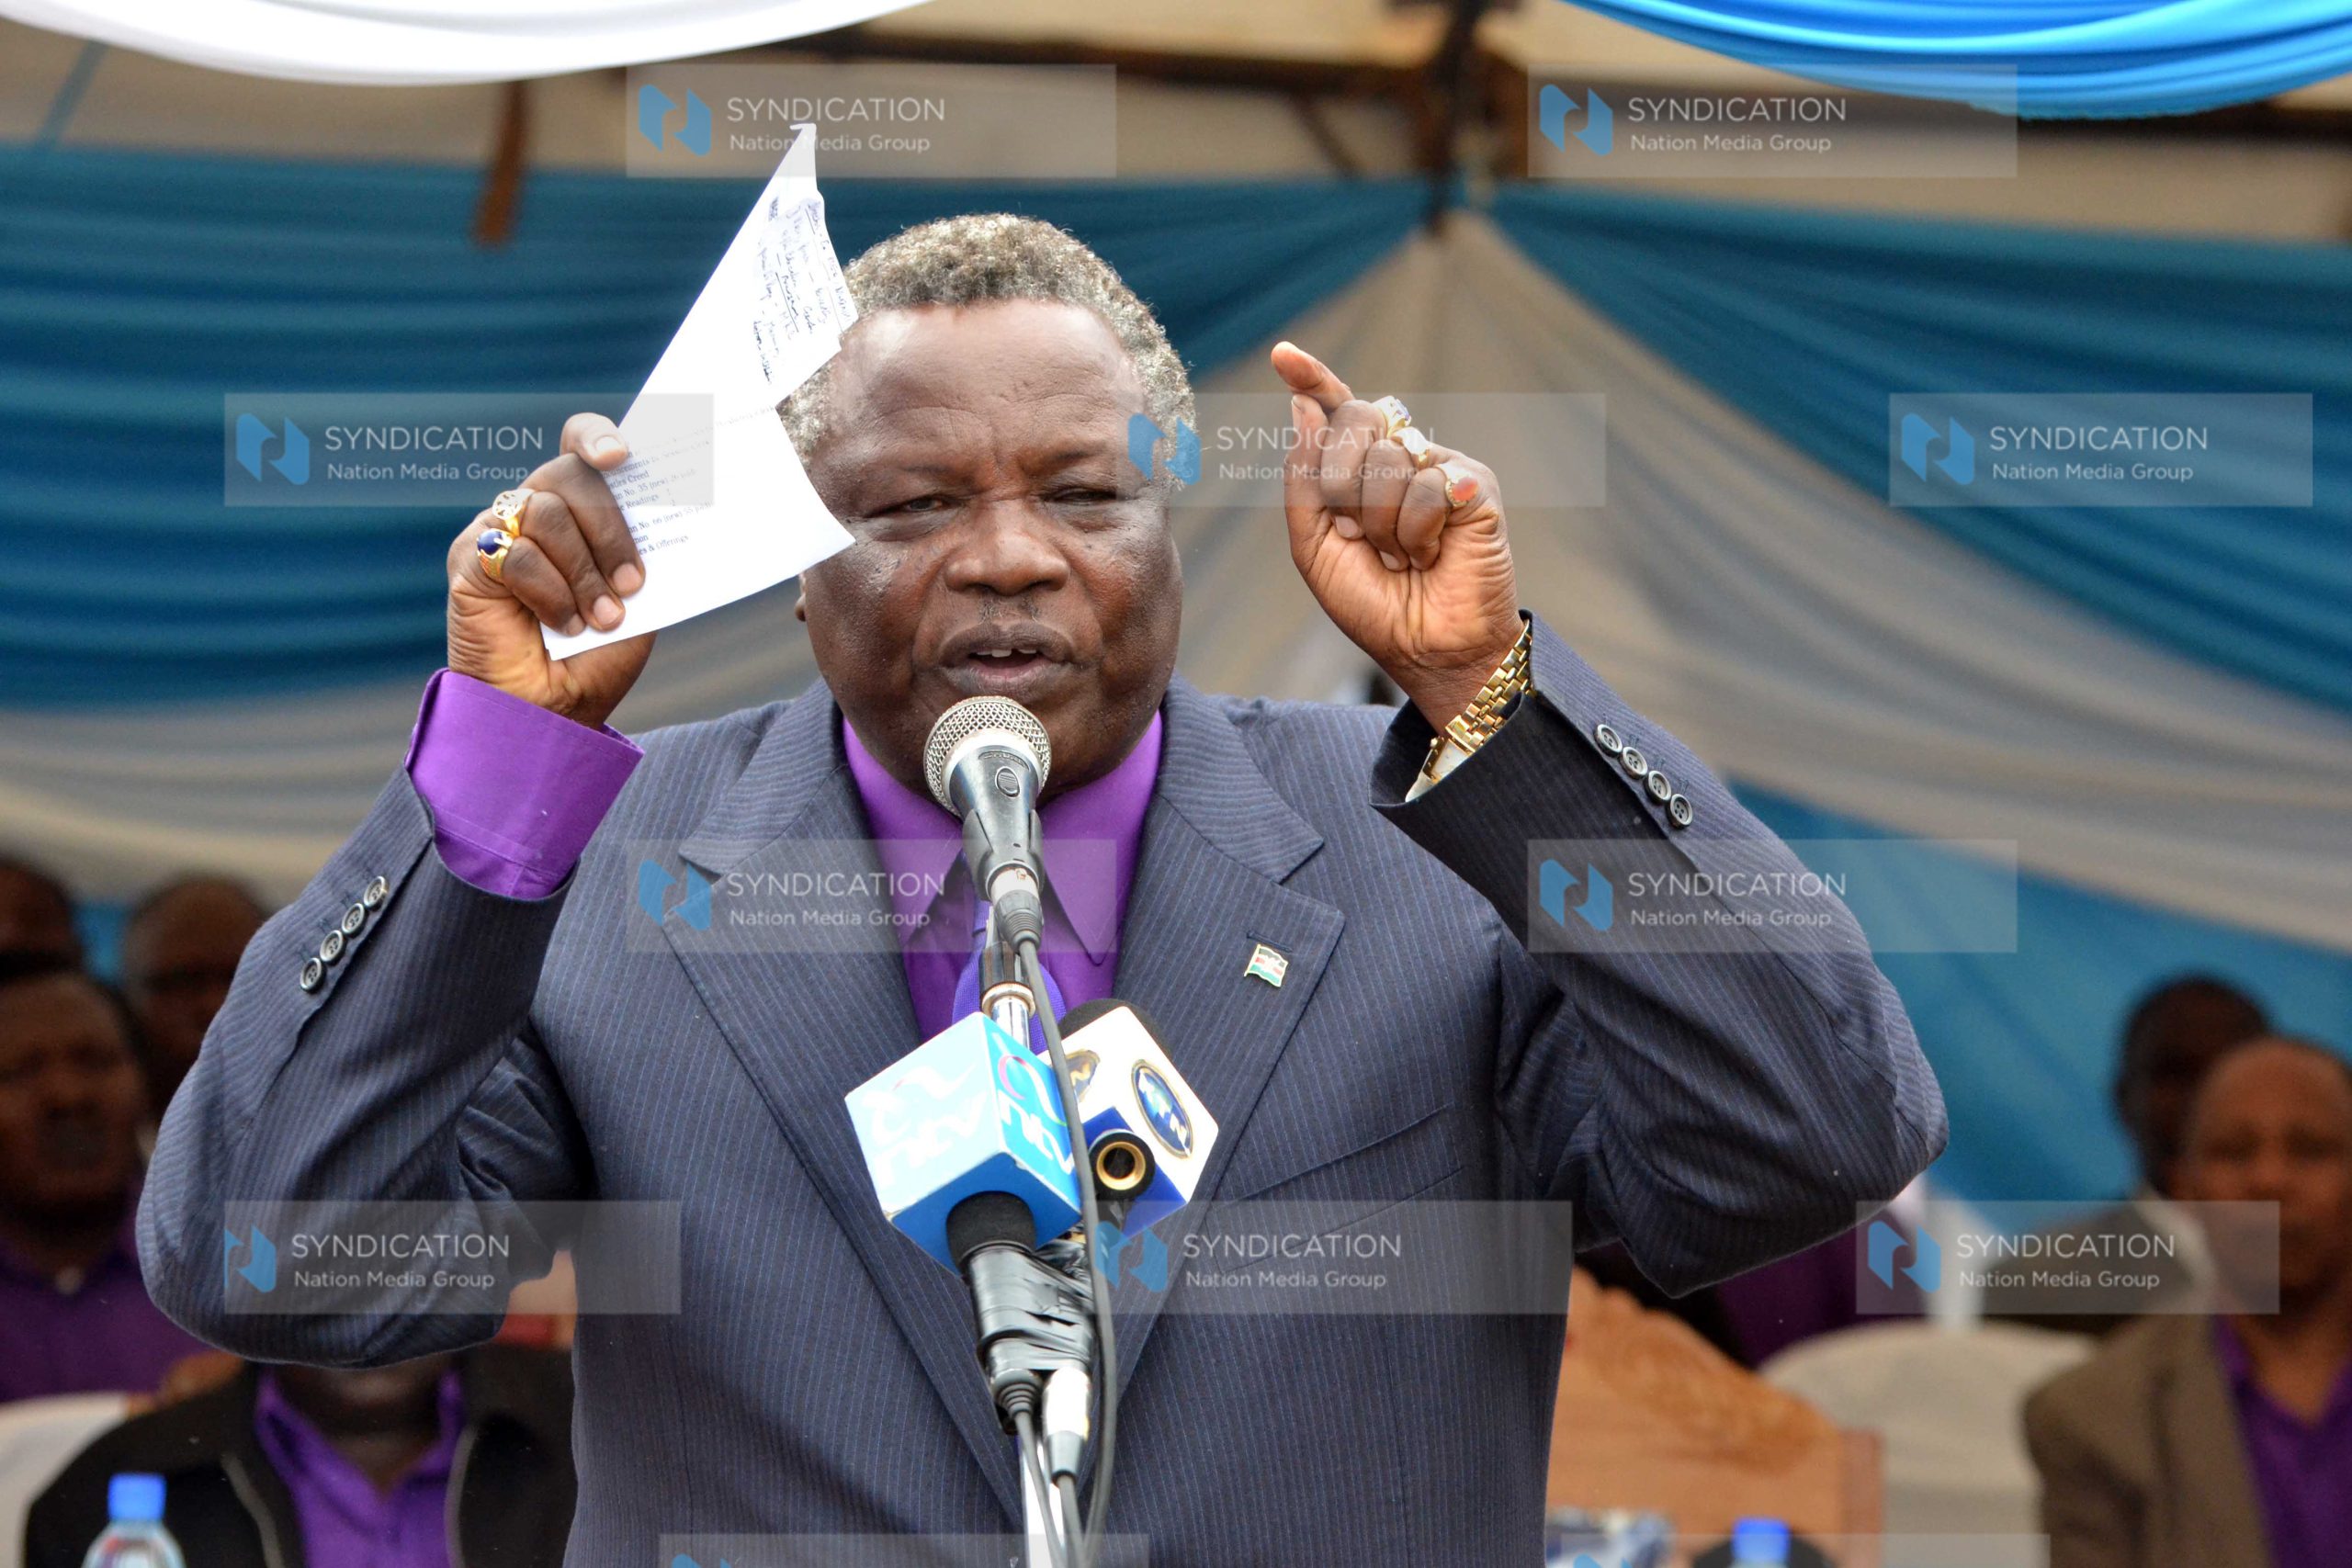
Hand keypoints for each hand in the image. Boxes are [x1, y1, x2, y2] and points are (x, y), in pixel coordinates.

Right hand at [445, 412, 653, 729]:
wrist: (548, 714)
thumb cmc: (593, 661)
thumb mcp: (637, 605)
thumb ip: (641, 557)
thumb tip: (670, 513)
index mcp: (576, 514)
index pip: (578, 449)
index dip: (595, 436)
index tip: (621, 455)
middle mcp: (533, 513)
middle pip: (569, 475)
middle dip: (610, 528)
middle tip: (631, 584)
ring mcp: (498, 533)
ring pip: (546, 512)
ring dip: (584, 570)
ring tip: (601, 618)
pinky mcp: (470, 560)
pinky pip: (516, 552)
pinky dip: (550, 592)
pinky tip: (562, 623)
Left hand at [1272, 343, 1521, 728]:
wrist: (1426, 647)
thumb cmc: (1373, 604)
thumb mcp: (1314, 546)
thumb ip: (1303, 479)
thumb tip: (1303, 407)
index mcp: (1358, 469)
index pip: (1336, 411)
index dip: (1313, 379)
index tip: (1283, 355)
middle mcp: (1399, 457)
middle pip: (1353, 421)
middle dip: (1340, 485)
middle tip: (1360, 535)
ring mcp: (1437, 465)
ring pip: (1387, 458)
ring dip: (1382, 524)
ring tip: (1404, 556)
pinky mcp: (1472, 483)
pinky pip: (1427, 484)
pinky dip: (1419, 532)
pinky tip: (1434, 555)